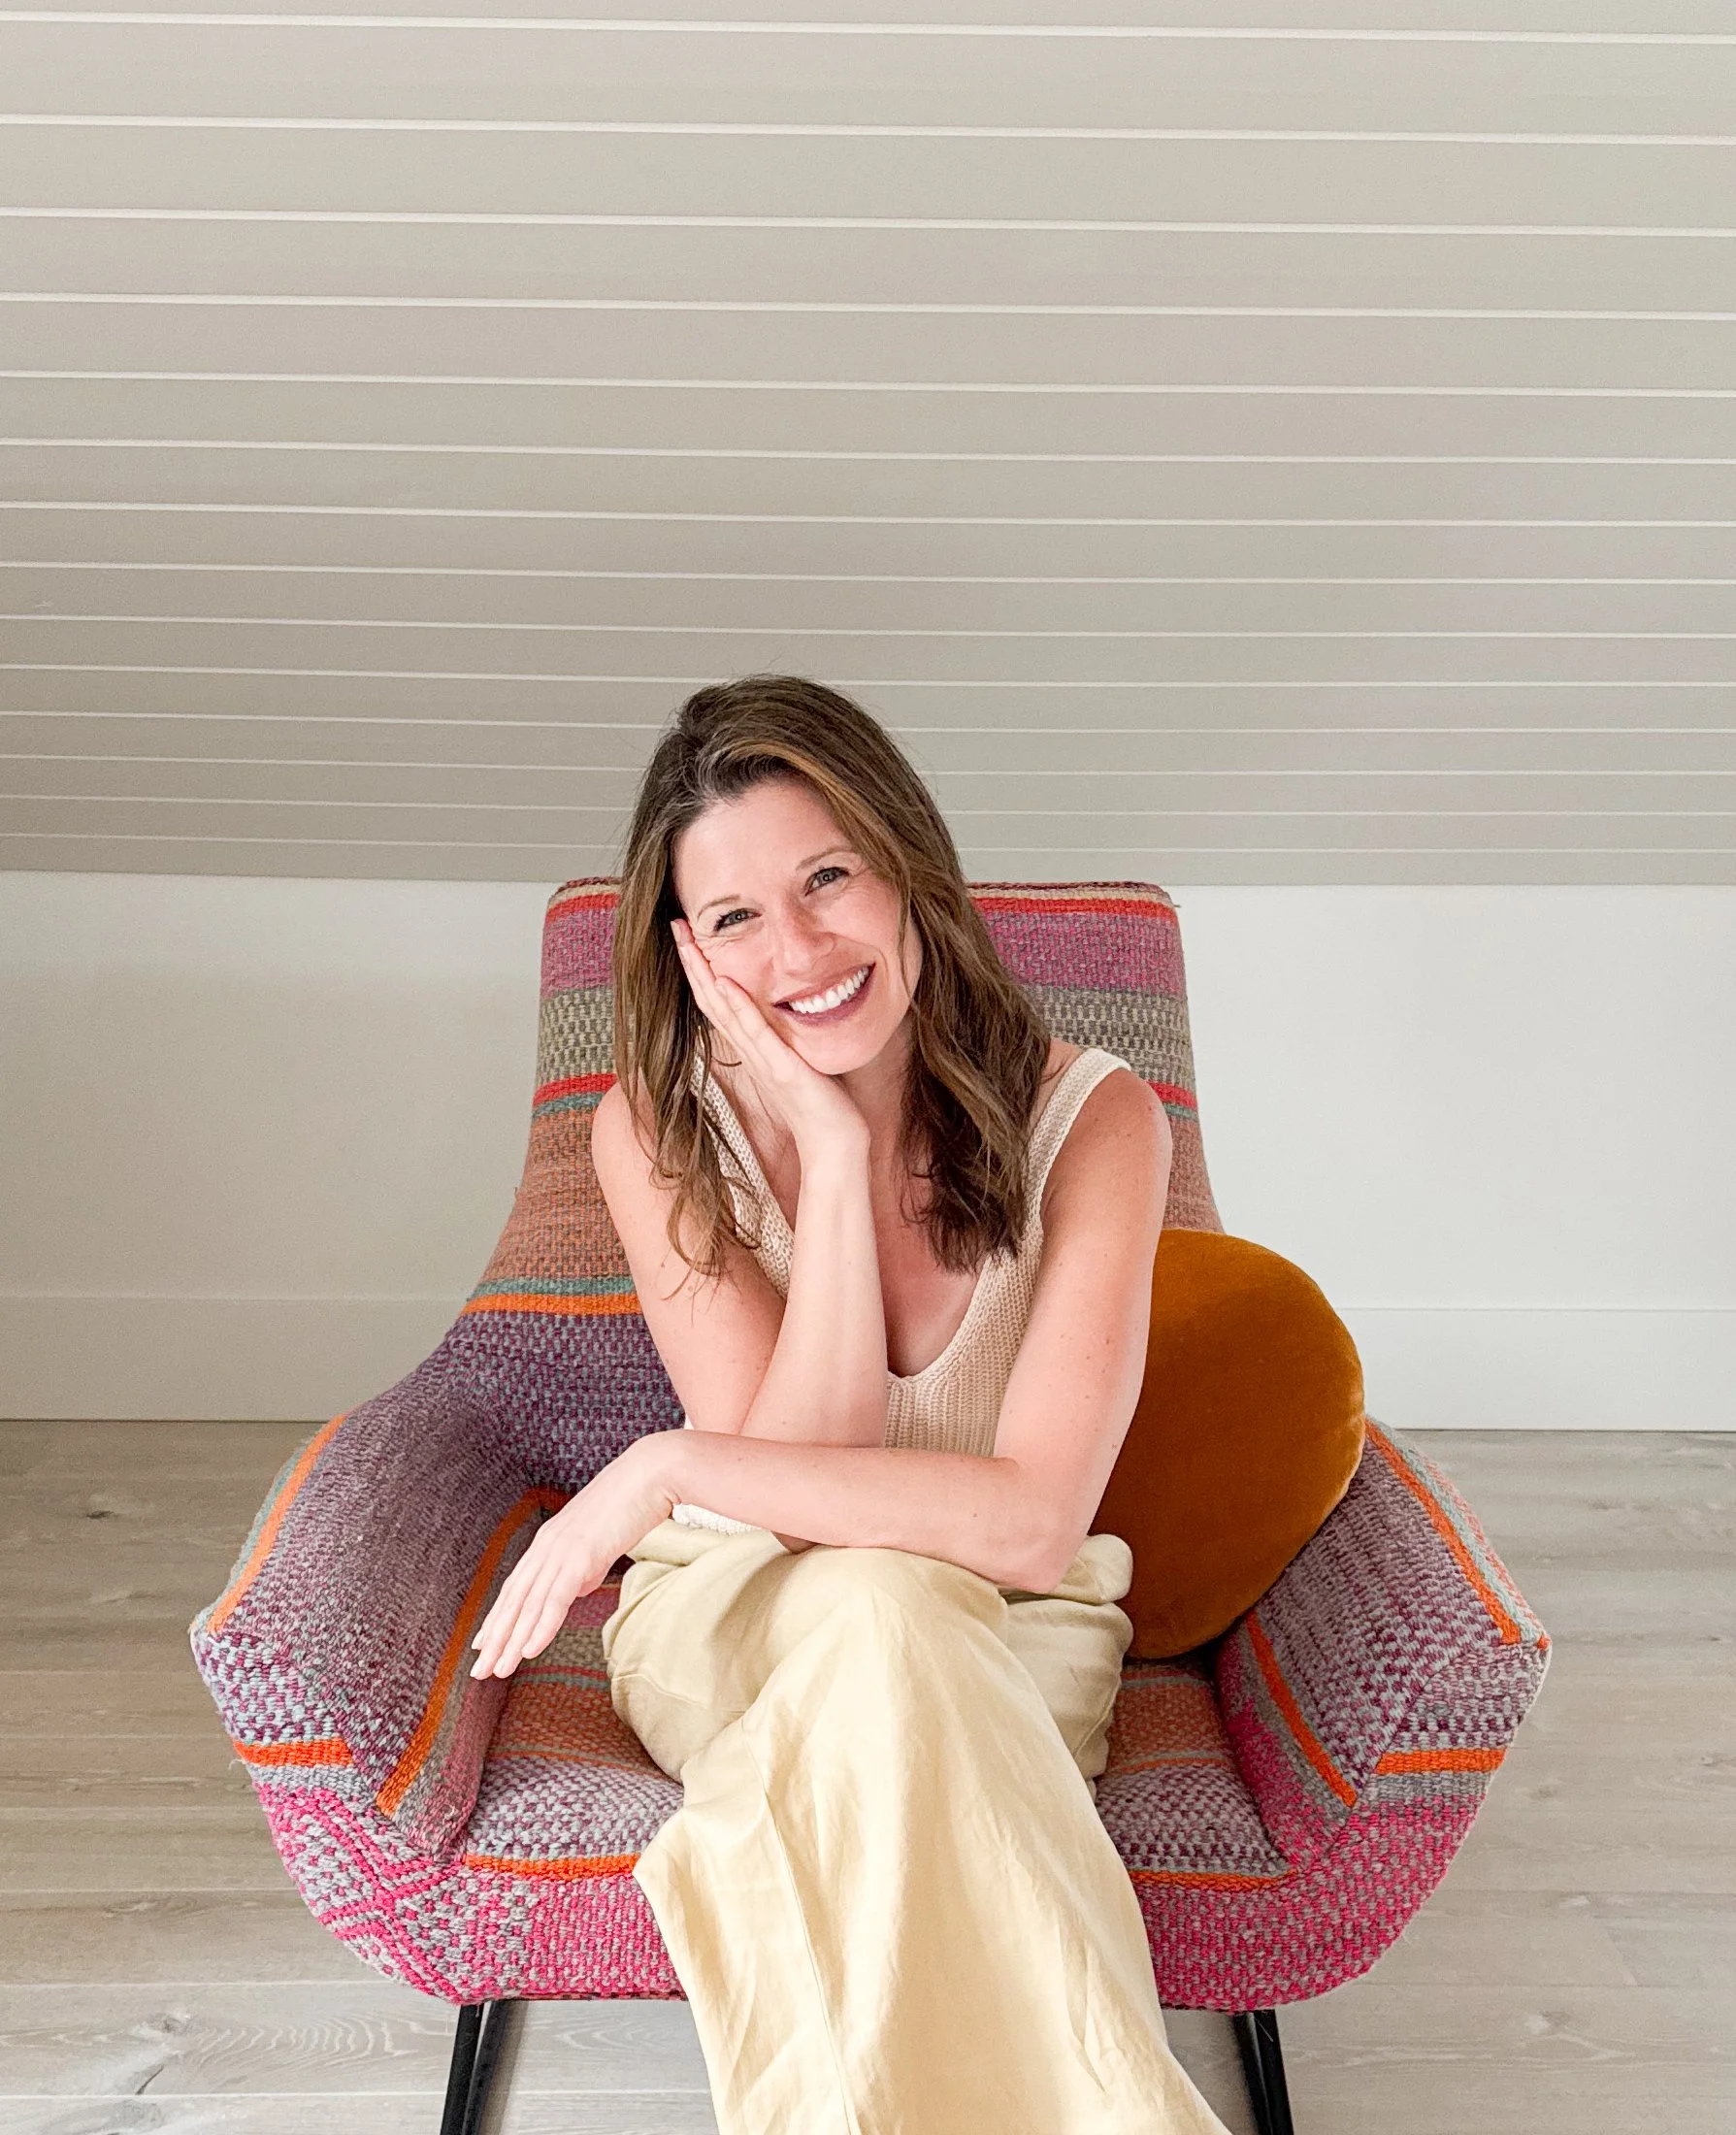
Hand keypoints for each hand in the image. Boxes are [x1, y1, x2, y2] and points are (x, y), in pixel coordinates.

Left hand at [469, 1436, 674, 1679]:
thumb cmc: (630, 1505)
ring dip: (512, 1640)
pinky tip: (529, 1651)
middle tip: (480, 1670)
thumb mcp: (598, 1542)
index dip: (498, 1617)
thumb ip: (582, 1567)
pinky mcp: (580, 1555)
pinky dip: (541, 1626)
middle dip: (496, 1637)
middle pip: (514, 1599)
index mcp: (548, 1542)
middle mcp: (546, 1546)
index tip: (483, 1644)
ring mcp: (561, 1551)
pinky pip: (556, 1598)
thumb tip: (574, 1590)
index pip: (515, 1586)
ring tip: (498, 1670)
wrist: (648, 1475)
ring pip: (529, 1604)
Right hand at [672, 918, 867, 1158]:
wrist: (835, 1144)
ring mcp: (763, 1060)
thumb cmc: (822, 1105)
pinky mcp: (782, 1070)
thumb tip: (789, 1009)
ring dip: (705, 975)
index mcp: (754, 1047)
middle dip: (692, 961)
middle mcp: (751, 1051)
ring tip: (689, 943)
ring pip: (724, 1011)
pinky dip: (739, 1007)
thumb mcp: (799, 1059)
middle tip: (676, 924)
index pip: (719, 1001)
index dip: (700, 968)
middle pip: (711, 999)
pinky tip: (725, 982)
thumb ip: (786, 1036)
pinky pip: (756, 1033)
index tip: (689, 935)